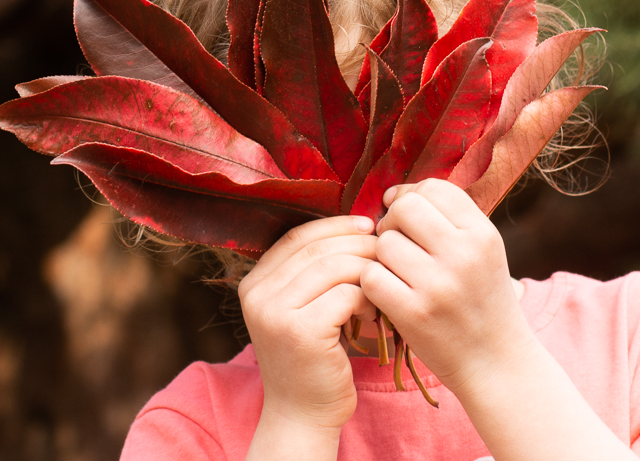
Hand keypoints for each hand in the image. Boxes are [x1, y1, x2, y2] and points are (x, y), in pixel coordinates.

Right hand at [238, 215, 378, 433]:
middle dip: (358, 243)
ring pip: (334, 267)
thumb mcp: (300, 309)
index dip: (335, 225)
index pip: (297, 236)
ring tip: (381, 286)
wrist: (303, 414)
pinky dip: (368, 296)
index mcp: (254, 283)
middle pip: (317, 248)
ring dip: (367, 270)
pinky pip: (346, 294)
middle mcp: (257, 295)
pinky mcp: (302, 332)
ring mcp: (275, 313)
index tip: (367, 225)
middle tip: (386, 250)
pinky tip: (375, 310)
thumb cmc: (313, 358)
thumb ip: (312, 274)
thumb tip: (358, 227)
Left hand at [358, 178, 530, 396]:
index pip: (434, 188)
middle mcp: (464, 255)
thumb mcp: (483, 252)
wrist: (497, 363)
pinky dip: (374, 284)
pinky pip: (371, 277)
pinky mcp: (414, 313)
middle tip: (399, 244)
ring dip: (382, 257)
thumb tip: (393, 194)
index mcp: (483, 234)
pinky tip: (390, 294)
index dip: (411, 196)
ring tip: (400, 274)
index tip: (406, 217)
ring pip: (384, 242)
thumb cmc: (480, 300)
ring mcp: (439, 285)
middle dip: (392, 222)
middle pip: (404, 208)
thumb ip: (448, 219)